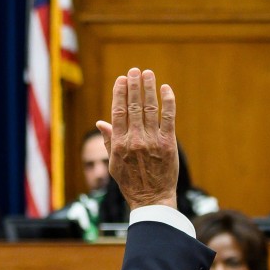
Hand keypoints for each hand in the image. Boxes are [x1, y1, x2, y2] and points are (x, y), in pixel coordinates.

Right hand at [95, 68, 177, 209]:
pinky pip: (168, 118)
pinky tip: (165, 89)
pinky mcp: (168, 144)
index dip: (119, 93)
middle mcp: (134, 140)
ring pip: (149, 109)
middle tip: (134, 70)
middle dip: (134, 86)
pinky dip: (167, 102)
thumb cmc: (130, 182)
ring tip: (148, 73)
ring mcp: (152, 141)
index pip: (118, 112)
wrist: (151, 199)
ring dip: (148, 89)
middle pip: (133, 106)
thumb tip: (101, 122)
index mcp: (118, 144)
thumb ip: (108, 141)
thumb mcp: (113, 163)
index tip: (121, 79)